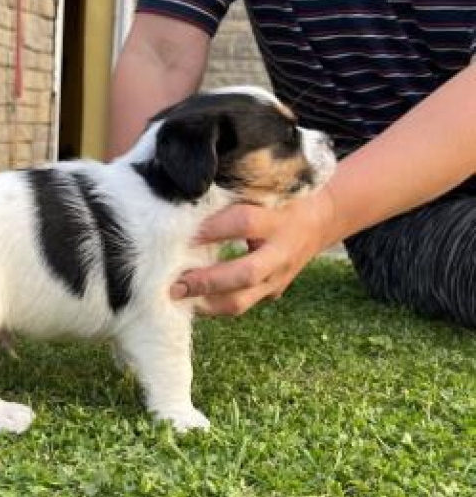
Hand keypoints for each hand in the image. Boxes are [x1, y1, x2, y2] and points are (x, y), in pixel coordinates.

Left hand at [170, 189, 337, 315]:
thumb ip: (234, 199)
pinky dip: (212, 305)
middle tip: (176, 284)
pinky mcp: (272, 293)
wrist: (320, 221)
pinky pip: (240, 305)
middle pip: (245, 275)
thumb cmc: (282, 199)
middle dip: (207, 281)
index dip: (212, 229)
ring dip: (205, 303)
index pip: (243, 223)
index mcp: (279, 220)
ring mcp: (278, 278)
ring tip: (177, 297)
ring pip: (241, 302)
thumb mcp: (266, 191)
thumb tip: (187, 204)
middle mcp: (281, 253)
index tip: (182, 234)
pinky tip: (190, 300)